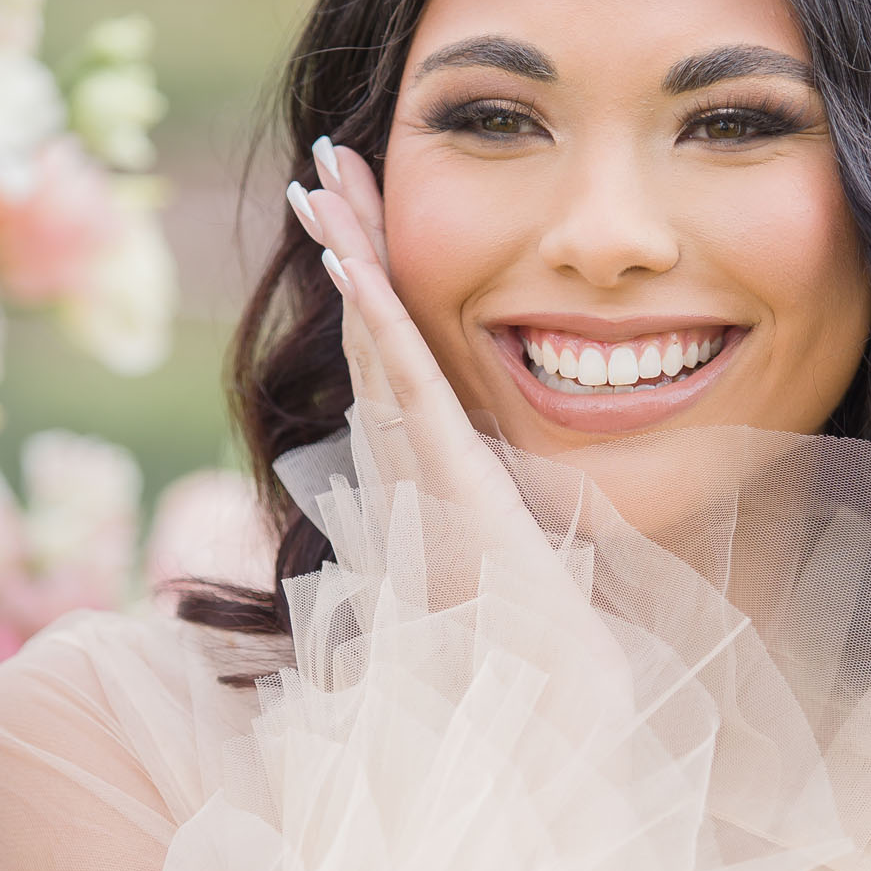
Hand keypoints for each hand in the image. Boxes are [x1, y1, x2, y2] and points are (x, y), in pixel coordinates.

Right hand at [287, 138, 634, 693]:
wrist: (551, 700)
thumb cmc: (543, 641)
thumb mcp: (526, 547)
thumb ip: (509, 506)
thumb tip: (531, 488)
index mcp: (431, 466)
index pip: (393, 354)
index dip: (367, 281)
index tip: (351, 217)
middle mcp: (410, 460)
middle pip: (370, 329)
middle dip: (345, 243)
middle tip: (320, 170)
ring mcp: (421, 467)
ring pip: (376, 341)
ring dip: (347, 257)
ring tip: (319, 185)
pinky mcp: (447, 478)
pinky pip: (407, 381)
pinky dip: (377, 319)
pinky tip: (354, 260)